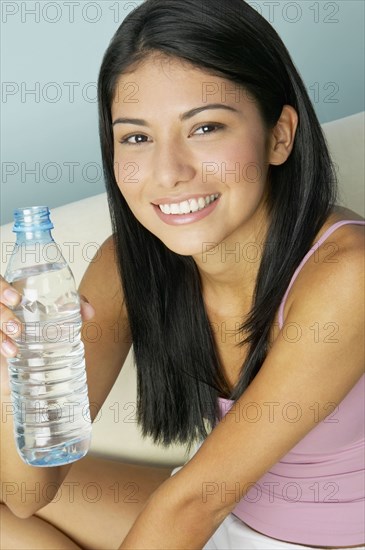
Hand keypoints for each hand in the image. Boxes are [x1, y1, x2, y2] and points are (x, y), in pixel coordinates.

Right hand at [0, 276, 94, 392]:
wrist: (31, 378)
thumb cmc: (42, 344)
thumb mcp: (58, 324)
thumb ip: (73, 312)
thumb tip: (89, 311)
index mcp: (14, 297)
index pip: (3, 283)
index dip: (3, 286)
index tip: (16, 297)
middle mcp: (2, 308)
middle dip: (0, 293)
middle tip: (15, 302)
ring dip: (3, 319)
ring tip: (17, 331)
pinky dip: (1, 341)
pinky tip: (11, 351)